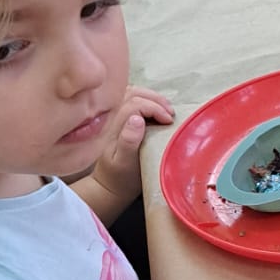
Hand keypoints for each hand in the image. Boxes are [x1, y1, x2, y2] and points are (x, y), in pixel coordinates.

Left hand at [90, 85, 174, 207]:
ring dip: (152, 97)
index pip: (135, 104)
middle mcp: (112, 117)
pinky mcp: (119, 119)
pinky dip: (147, 100)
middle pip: (133, 94)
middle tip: (171, 114)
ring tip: (167, 110)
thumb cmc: (120, 177)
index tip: (169, 121)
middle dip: (156, 100)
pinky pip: (132, 100)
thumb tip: (138, 118)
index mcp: (113, 126)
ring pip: (132, 93)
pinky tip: (157, 109)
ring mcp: (115, 117)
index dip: (155, 108)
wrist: (108, 186)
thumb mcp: (124, 163)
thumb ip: (128, 141)